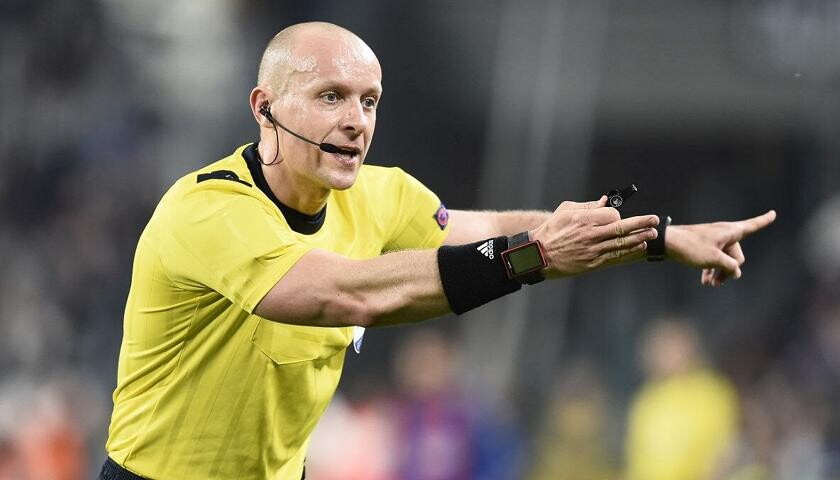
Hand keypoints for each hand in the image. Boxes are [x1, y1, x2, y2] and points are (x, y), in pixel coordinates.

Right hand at [531, 198, 658, 276]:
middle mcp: (591, 235)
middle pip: (622, 228)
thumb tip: (604, 201)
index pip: (612, 215)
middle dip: (641, 223)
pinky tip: (639, 248)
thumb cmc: (550, 230)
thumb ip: (587, 205)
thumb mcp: (565, 211)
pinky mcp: (592, 263)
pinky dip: (629, 252)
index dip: (618, 215)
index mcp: (585, 219)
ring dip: (639, 238)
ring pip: (622, 243)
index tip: (617, 216)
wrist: (538, 255)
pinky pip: (615, 257)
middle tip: (654, 220)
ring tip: (652, 233)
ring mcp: (593, 250)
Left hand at [665, 210, 775, 286]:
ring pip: (724, 259)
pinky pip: (714, 259)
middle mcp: (724, 233)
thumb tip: (736, 273)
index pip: (752, 225)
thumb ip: (730, 266)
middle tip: (716, 283)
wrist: (667, 243)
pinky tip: (705, 281)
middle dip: (729, 270)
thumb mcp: (714, 259)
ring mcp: (714, 240)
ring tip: (710, 285)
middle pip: (737, 255)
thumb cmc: (690, 247)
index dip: (764, 221)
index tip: (773, 213)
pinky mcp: (704, 246)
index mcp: (730, 231)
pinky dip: (711, 269)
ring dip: (719, 272)